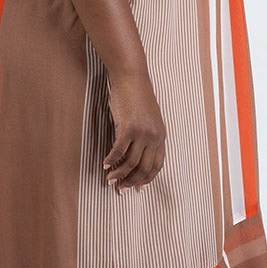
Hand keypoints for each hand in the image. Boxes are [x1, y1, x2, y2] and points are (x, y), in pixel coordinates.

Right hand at [102, 70, 166, 190]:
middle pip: (144, 167)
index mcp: (161, 136)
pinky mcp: (128, 129)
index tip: (139, 187)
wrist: (132, 78)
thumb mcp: (148, 119)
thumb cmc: (137, 96)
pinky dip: (111, 160)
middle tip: (121, 189)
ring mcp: (142, 133)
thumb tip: (134, 152)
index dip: (148, 178)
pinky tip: (105, 165)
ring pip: (131, 162)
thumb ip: (145, 136)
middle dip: (132, 181)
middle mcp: (154, 137)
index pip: (158, 164)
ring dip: (119, 174)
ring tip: (110, 181)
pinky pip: (118, 151)